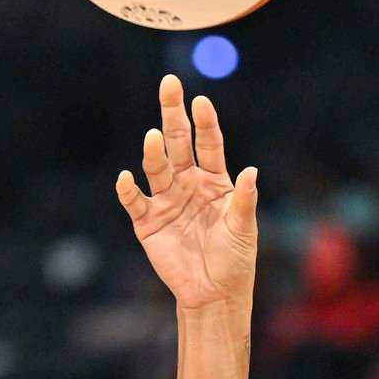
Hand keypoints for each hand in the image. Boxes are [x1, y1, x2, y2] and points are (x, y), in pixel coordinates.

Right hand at [116, 74, 257, 312]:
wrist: (214, 294)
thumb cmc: (234, 260)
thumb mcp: (244, 229)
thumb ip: (244, 200)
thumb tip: (252, 171)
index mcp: (214, 181)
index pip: (209, 144)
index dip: (206, 123)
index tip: (201, 101)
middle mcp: (188, 184)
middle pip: (179, 143)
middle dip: (173, 115)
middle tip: (169, 85)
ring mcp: (166, 201)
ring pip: (157, 168)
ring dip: (154, 152)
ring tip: (154, 137)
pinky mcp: (148, 223)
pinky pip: (135, 201)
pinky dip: (129, 190)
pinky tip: (127, 178)